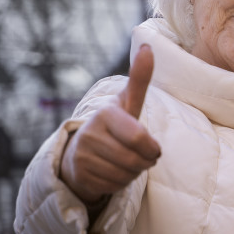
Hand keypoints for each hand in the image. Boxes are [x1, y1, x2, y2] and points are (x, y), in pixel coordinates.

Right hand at [59, 44, 160, 202]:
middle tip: (143, 157)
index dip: (152, 148)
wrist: (82, 150)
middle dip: (145, 162)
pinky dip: (121, 183)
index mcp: (106, 113)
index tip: (154, 149)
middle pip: (134, 160)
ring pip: (125, 175)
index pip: (139, 137)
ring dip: (134, 173)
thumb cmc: (116, 123)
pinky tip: (113, 172)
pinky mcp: (78, 176)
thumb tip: (148, 46)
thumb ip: (140, 78)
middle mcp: (89, 133)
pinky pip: (113, 186)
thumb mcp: (129, 102)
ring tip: (126, 161)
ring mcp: (80, 155)